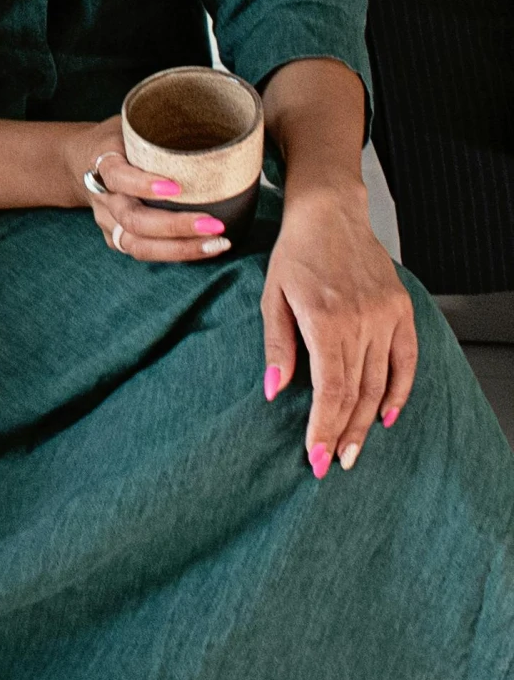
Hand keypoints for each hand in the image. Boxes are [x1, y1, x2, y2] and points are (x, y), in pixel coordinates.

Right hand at [79, 127, 235, 260]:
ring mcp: (108, 220)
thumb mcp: (134, 123)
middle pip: (133, 219)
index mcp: (103, 160)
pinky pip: (144, 252)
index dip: (143, 184)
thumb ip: (164, 128)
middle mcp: (104, 196)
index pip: (118, 176)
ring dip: (180, 248)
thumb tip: (224, 131)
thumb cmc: (121, 138)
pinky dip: (176, 253)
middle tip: (214, 224)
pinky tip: (205, 249)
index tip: (176, 187)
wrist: (82, 159)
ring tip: (217, 244)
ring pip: (137, 245)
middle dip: (175, 226)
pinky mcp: (115, 238)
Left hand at [261, 184, 416, 475]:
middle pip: (356, 393)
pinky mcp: (401, 309)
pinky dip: (400, 391)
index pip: (330, 390)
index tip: (316, 457)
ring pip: (380, 382)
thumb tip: (275, 392)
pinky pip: (406, 360)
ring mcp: (385, 315)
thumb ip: (277, 346)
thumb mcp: (272, 297)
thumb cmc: (294, 254)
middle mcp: (360, 321)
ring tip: (353, 450)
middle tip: (333, 465)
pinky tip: (387, 417)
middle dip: (343, 433)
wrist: (330, 214)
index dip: (324, 428)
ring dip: (367, 421)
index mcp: (325, 320)